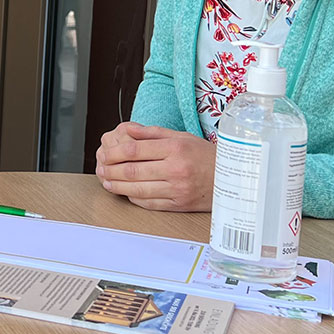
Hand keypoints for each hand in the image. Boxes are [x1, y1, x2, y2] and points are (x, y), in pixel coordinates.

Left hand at [95, 122, 214, 211]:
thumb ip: (152, 133)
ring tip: (107, 181)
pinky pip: (149, 203)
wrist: (233, 178)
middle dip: (111, 170)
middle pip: (133, 170)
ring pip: (138, 189)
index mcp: (175, 148)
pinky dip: (134, 197)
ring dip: (118, 186)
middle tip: (100, 168)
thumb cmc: (204, 155)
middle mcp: (176, 169)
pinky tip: (125, 192)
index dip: (115, 152)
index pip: (135, 150)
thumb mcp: (182, 136)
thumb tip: (127, 129)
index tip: (104, 153)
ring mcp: (177, 189)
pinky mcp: (179, 205)